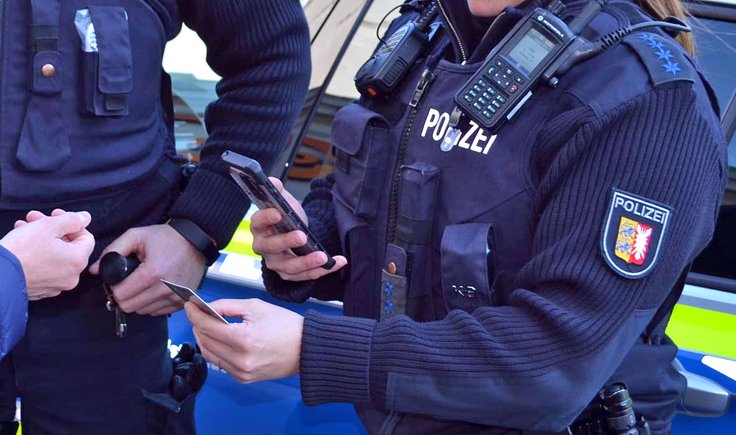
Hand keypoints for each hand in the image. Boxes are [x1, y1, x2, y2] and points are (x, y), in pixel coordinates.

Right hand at [1, 209, 94, 299]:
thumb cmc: (21, 252)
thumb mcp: (48, 226)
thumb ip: (71, 220)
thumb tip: (85, 218)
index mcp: (77, 261)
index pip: (86, 237)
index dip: (71, 223)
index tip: (55, 215)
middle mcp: (71, 277)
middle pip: (69, 245)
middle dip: (52, 228)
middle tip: (35, 218)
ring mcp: (55, 285)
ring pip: (54, 255)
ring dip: (42, 238)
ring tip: (24, 227)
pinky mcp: (40, 289)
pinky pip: (44, 267)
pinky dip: (36, 254)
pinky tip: (22, 243)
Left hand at [88, 224, 206, 315]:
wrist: (196, 240)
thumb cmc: (166, 237)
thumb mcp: (137, 236)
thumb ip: (112, 250)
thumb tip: (93, 270)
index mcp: (152, 273)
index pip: (121, 295)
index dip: (114, 288)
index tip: (118, 279)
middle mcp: (165, 289)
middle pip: (130, 307)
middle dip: (124, 296)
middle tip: (128, 283)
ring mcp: (175, 298)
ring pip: (142, 311)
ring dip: (137, 301)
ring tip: (142, 285)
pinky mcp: (181, 303)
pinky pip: (156, 312)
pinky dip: (151, 304)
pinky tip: (154, 289)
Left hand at [186, 298, 302, 382]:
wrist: (306, 349)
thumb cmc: (286, 326)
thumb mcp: (256, 307)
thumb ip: (227, 306)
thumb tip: (207, 307)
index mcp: (243, 339)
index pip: (207, 326)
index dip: (195, 313)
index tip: (189, 305)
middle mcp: (240, 359)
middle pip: (204, 341)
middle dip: (198, 325)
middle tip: (198, 313)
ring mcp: (241, 372)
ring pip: (209, 354)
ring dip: (204, 338)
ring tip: (206, 326)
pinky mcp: (243, 379)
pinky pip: (221, 363)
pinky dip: (216, 350)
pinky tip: (220, 340)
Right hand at [251, 177, 345, 280]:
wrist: (294, 233)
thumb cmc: (285, 218)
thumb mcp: (284, 202)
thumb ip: (278, 191)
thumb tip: (273, 182)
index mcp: (259, 226)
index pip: (258, 222)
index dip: (266, 218)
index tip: (278, 213)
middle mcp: (264, 247)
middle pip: (271, 247)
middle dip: (287, 242)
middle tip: (302, 236)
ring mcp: (276, 263)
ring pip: (289, 267)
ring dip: (307, 263)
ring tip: (323, 257)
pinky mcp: (290, 274)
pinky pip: (306, 275)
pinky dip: (323, 270)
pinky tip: (338, 262)